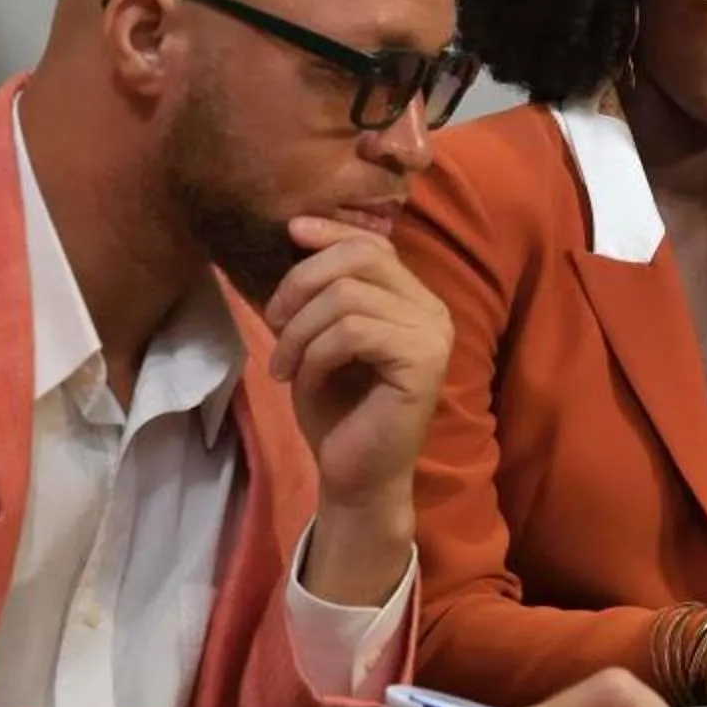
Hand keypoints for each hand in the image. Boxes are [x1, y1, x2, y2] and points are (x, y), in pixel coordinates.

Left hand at [265, 217, 450, 504]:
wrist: (356, 477)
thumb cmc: (337, 409)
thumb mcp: (322, 337)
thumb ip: (325, 290)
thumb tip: (300, 229)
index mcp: (413, 300)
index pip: (373, 245)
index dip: (330, 232)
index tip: (290, 231)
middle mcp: (432, 310)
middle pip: (358, 259)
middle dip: (301, 284)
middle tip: (273, 324)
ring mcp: (432, 335)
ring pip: (346, 297)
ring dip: (299, 331)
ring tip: (284, 365)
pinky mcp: (423, 363)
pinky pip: (353, 332)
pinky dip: (315, 353)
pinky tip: (304, 379)